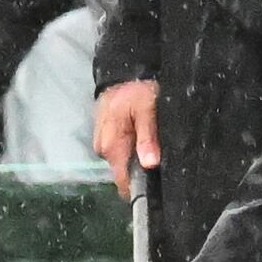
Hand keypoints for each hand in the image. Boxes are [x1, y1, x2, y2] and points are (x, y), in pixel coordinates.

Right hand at [95, 78, 160, 197]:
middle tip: (159, 156)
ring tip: (151, 143)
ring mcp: (102, 145)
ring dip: (136, 159)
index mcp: (111, 145)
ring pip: (123, 163)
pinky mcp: (104, 139)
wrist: (120, 73)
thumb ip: (147, 137)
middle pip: (124, 174)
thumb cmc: (135, 89)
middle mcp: (103, 149)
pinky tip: (140, 137)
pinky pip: (119, 152)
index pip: (123, 182)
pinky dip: (131, 149)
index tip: (158, 186)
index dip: (141, 188)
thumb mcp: (146, 109)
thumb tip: (150, 164)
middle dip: (142, 170)